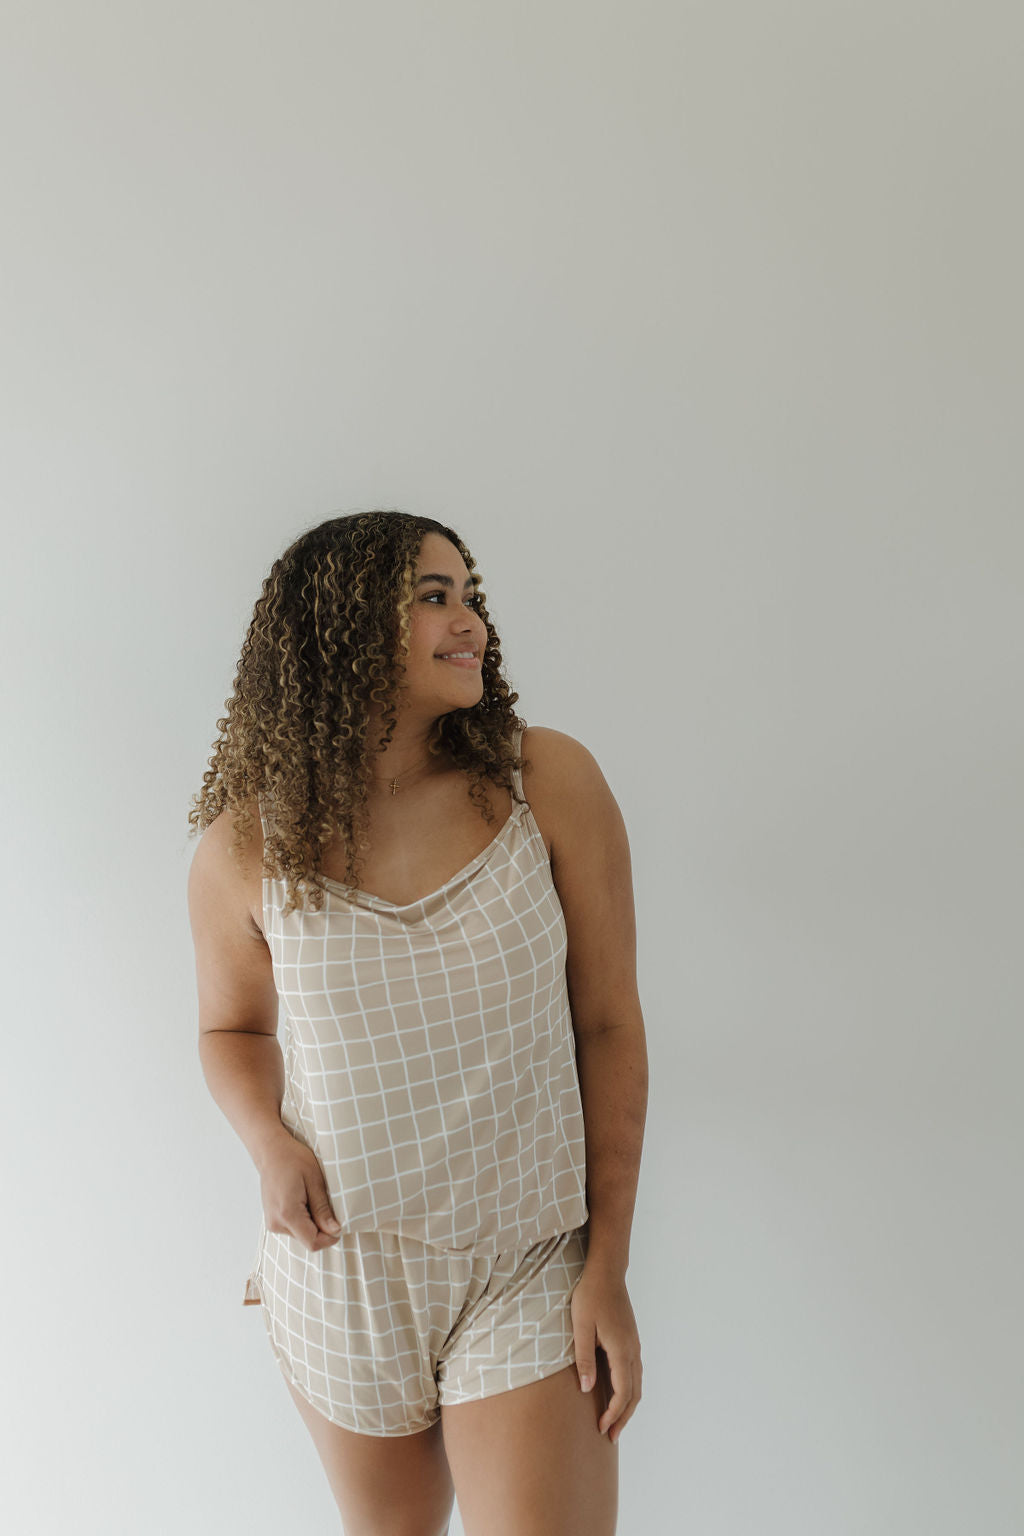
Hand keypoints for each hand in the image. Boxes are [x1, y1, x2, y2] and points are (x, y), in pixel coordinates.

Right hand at [256, 1131, 342, 1252]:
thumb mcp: (315, 1181)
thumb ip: (323, 1209)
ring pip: (300, 1234)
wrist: (271, 1151)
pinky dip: (303, 1218)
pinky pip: (293, 1228)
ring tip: (311, 1197)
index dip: (330, 1238)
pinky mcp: (271, 1219)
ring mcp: (271, 1222)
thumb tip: (335, 1231)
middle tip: (325, 1202)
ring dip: (312, 1222)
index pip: (312, 1242)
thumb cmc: (293, 1159)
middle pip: (307, 1239)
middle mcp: (276, 1223)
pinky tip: (303, 1199)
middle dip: (321, 1227)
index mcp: (287, 1214)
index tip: (340, 1224)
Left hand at [570, 1263, 642, 1443]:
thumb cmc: (590, 1296)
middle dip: (624, 1417)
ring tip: (615, 1421)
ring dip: (628, 1405)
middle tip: (611, 1437)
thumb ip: (585, 1358)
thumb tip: (588, 1389)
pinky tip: (619, 1394)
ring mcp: (634, 1344)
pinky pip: (634, 1372)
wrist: (606, 1272)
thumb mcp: (581, 1327)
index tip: (601, 1429)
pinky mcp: (630, 1339)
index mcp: (621, 1350)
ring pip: (637, 1383)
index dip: (613, 1414)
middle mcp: (633, 1350)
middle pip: (635, 1393)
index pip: (623, 1392)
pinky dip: (629, 1390)